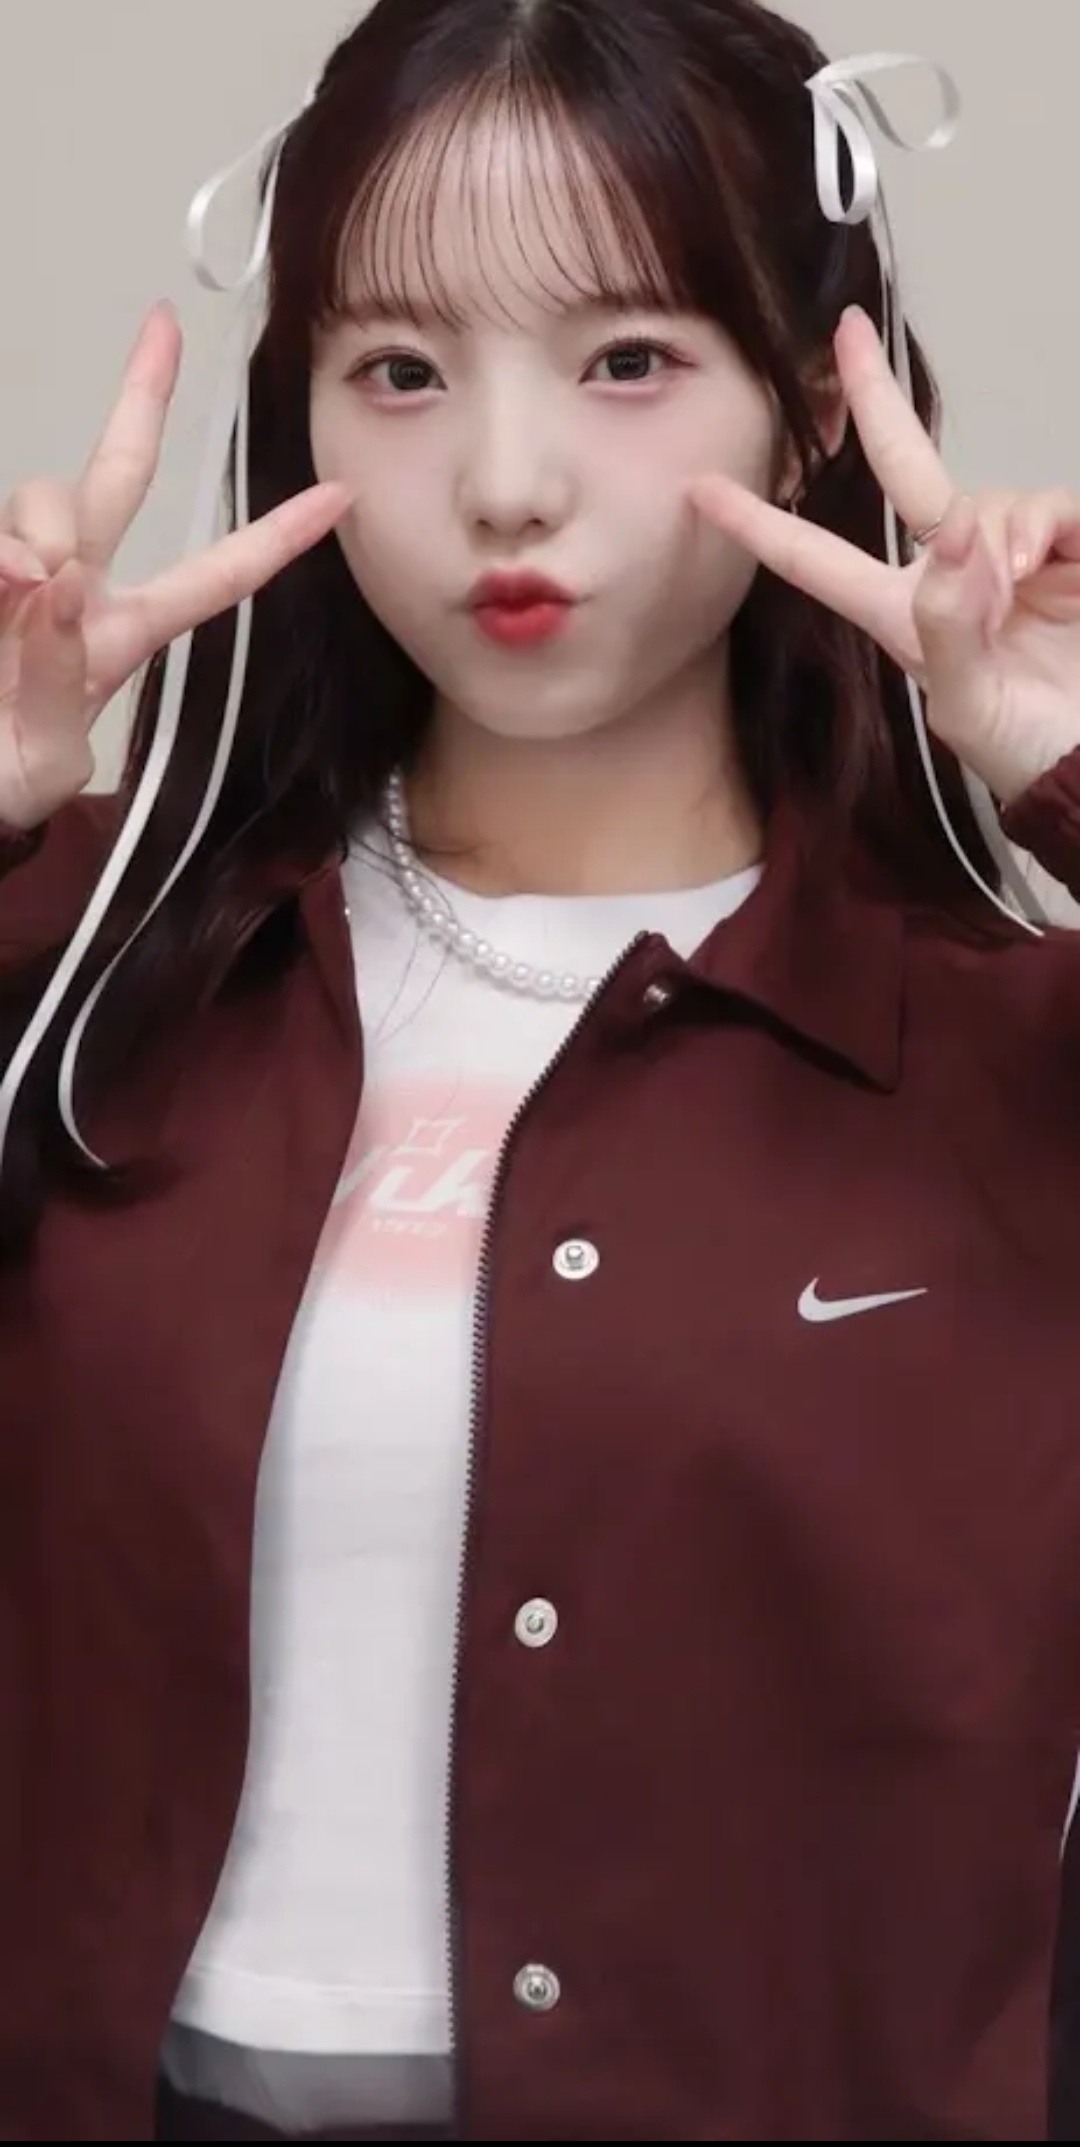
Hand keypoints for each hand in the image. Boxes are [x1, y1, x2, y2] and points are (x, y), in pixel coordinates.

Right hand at [0, 304, 351, 831]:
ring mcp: (19, 569)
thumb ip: (55, 679)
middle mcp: (76, 586)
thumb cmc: (3, 776)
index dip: (278, 538)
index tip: (342, 496)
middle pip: (116, 476)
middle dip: (144, 397)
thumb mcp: (47, 759)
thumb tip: (50, 585)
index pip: (217, 578)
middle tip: (163, 328)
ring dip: (29, 541)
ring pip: (41, 500)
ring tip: (5, 601)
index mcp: (124, 633)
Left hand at [690, 307, 1079, 806]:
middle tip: (849, 331)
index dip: (758, 526)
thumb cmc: (1025, 750)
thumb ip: (948, 627)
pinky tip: (1050, 564)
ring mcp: (1008, 558)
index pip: (814, 561)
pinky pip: (1049, 507)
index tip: (700, 489)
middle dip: (875, 400)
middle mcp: (949, 576)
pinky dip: (1048, 526)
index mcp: (900, 617)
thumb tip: (951, 536)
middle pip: (903, 470)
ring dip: (1000, 534)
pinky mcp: (1066, 550)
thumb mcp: (969, 706)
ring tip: (1021, 593)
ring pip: (987, 499)